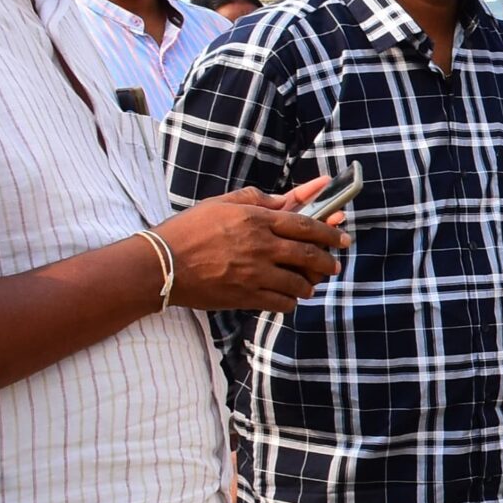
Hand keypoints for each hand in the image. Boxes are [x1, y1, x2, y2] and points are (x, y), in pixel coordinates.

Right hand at [159, 188, 351, 314]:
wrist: (160, 265)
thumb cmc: (187, 231)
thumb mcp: (219, 203)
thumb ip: (254, 200)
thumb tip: (282, 200)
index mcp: (255, 220)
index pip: (306, 224)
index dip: (329, 231)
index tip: (342, 236)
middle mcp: (260, 247)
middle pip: (310, 255)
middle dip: (328, 261)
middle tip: (334, 265)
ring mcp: (255, 274)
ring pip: (300, 283)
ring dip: (309, 284)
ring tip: (309, 283)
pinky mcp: (246, 296)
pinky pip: (282, 303)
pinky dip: (290, 301)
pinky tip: (288, 297)